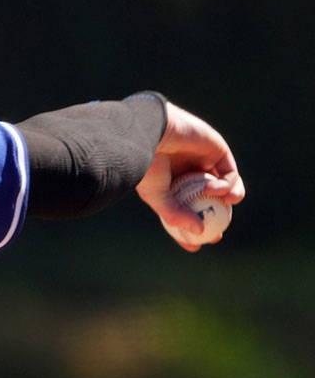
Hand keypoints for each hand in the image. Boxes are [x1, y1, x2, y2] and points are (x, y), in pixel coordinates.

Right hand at [136, 101, 245, 250]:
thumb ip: (175, 215)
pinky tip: (216, 189)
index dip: (192, 227)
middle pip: (209, 199)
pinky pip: (229, 173)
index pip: (186, 208)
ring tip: (222, 205)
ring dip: (226, 200)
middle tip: (217, 233)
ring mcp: (204, 160)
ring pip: (224, 187)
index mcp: (171, 183)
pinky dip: (227, 185)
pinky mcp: (218, 149)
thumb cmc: (147, 165)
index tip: (197, 244)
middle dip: (217, 218)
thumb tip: (198, 234)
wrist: (151, 133)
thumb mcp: (157, 197)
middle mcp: (188, 171)